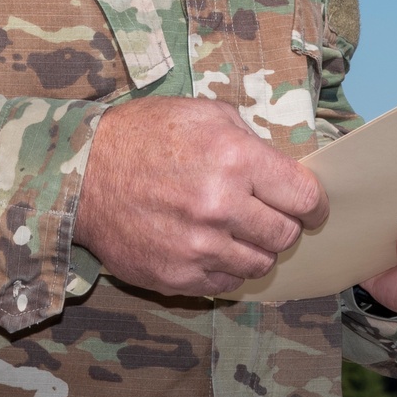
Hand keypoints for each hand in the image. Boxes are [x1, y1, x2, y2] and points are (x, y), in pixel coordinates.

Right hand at [74, 96, 328, 297]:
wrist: (84, 173)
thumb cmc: (144, 135)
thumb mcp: (203, 113)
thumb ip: (249, 140)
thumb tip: (281, 168)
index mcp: (235, 159)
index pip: (303, 197)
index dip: (312, 202)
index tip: (309, 206)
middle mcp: (222, 206)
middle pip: (286, 235)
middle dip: (282, 224)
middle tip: (265, 214)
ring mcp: (200, 247)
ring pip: (260, 264)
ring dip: (254, 248)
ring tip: (234, 230)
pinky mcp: (179, 277)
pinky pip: (226, 283)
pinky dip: (225, 267)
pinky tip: (208, 244)